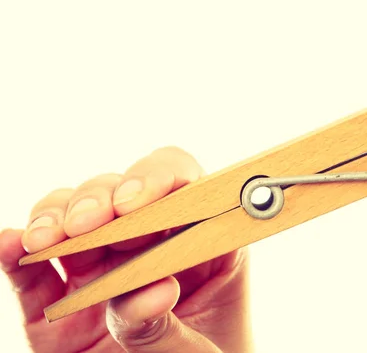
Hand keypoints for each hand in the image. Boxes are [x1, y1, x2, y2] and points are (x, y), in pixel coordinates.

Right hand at [0, 146, 252, 352]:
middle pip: (122, 195)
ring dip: (58, 216)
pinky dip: (16, 251)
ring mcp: (99, 271)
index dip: (160, 179)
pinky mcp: (56, 303)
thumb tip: (153, 291)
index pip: (183, 190)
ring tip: (49, 238)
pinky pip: (31, 272)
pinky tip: (12, 244)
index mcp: (199, 246)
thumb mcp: (196, 352)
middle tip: (92, 220)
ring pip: (73, 220)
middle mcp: (148, 247)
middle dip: (103, 197)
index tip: (140, 199)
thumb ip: (167, 324)